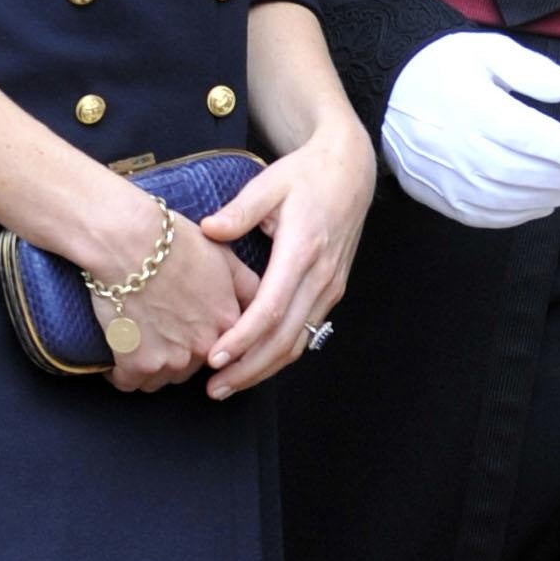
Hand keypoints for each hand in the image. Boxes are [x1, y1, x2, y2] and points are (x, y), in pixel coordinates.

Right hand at [101, 210, 255, 394]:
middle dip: (176, 355)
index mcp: (227, 324)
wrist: (127, 240)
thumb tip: (261, 302)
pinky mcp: (137, 364)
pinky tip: (117, 351)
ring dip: (149, 366)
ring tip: (136, 338)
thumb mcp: (225, 256)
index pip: (223, 353)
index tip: (186, 332)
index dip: (202, 342)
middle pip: (190, 369)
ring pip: (160, 379)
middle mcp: (204, 347)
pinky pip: (129, 383)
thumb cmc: (173, 242)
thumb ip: (247, 286)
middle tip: (157, 328)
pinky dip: (121, 372)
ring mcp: (171, 359)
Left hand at [200, 115, 377, 396]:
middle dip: (249, 368)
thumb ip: (240, 210)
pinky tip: (253, 364)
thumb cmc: (307, 175)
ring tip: (228, 385)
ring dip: (263, 369)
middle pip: (285, 338)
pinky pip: (305, 333)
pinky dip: (278, 353)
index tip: (215, 356)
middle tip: (214, 388)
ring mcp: (330, 288)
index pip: (272, 307)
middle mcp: (321, 277)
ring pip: (298, 343)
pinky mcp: (331, 292)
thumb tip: (209, 229)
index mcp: (303, 249)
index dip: (243, 337)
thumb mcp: (270, 182)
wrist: (351, 172)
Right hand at [381, 33, 559, 229]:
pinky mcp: (438, 195)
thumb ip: (533, 69)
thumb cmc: (444, 67)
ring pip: (503, 199)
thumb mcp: (487, 50)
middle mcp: (456, 145)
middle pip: (518, 172)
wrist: (388, 91)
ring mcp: (445, 176)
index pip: (522, 134)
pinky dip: (517, 216)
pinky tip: (540, 205)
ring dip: (546, 199)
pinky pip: (482, 215)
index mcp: (469, 105)